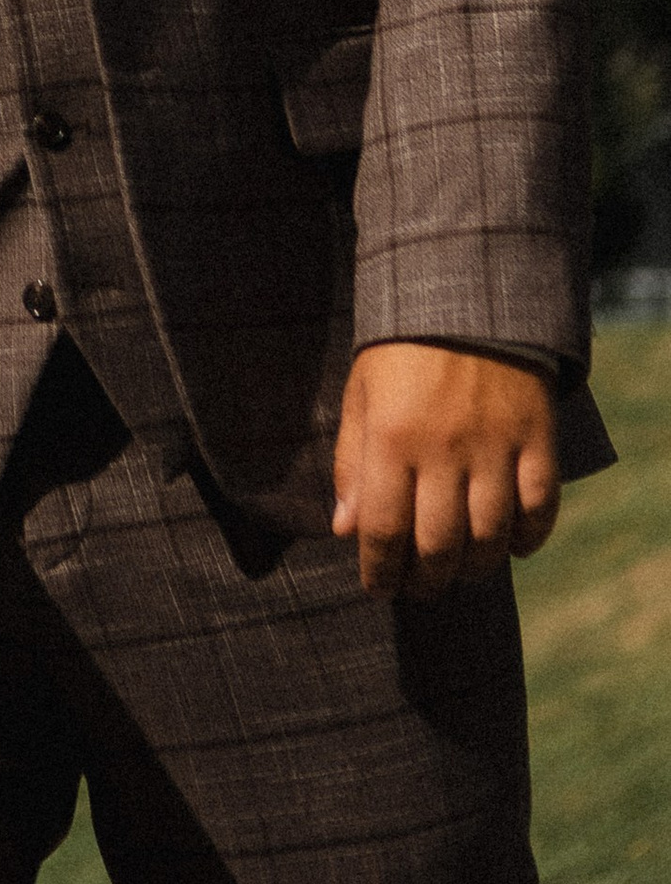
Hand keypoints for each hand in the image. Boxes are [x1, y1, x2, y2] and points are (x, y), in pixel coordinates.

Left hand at [330, 344, 560, 599]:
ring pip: (489, 540)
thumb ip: (352, 463)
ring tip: (459, 570)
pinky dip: (526, 540)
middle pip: (438, 547)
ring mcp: (494, 447)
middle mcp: (443, 449)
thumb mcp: (361, 395)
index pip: (383, 531)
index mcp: (390, 438)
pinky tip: (509, 544)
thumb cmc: (401, 351)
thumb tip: (345, 531)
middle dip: (426, 581)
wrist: (467, 296)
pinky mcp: (536, 440)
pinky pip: (539, 511)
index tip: (379, 586)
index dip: (380, 572)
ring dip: (473, 569)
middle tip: (420, 587)